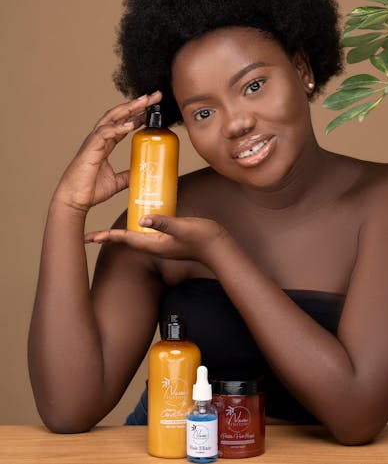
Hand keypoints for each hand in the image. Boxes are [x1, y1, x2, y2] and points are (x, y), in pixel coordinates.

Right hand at [53, 91, 162, 213]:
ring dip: (129, 108)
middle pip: (120, 115)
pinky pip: (104, 133)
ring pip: (112, 118)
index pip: (124, 123)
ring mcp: (94, 142)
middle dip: (137, 104)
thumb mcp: (116, 182)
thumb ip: (127, 175)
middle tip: (154, 96)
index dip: (138, 114)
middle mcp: (99, 138)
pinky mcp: (90, 148)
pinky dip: (117, 127)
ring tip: (144, 102)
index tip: (153, 108)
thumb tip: (141, 173)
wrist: (74, 200)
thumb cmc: (89, 190)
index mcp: (105, 143)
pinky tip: (130, 124)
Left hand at [84, 215, 231, 266]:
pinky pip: (147, 233)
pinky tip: (138, 219)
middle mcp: (155, 246)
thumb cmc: (203, 239)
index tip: (89, 236)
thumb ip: (163, 223)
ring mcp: (162, 244)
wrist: (219, 248)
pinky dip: (137, 227)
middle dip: (109, 236)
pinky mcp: (169, 239)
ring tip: (108, 228)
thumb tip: (142, 218)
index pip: (125, 239)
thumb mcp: (183, 227)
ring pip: (136, 237)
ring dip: (121, 233)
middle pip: (126, 239)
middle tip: (92, 233)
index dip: (107, 236)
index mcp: (154, 244)